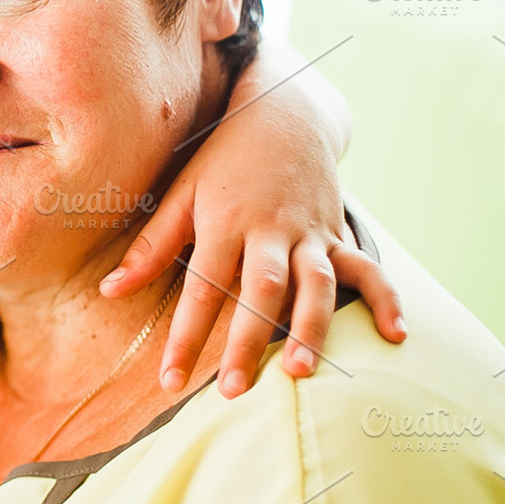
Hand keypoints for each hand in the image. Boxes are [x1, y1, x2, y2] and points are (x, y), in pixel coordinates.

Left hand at [99, 61, 406, 398]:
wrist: (283, 114)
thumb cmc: (222, 160)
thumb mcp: (180, 194)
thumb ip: (151, 247)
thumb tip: (108, 291)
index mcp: (225, 223)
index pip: (200, 289)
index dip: (184, 336)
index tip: (168, 381)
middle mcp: (270, 231)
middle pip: (260, 291)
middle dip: (247, 341)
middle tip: (234, 390)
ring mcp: (310, 233)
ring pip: (316, 284)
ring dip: (310, 328)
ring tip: (299, 372)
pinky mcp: (337, 234)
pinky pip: (366, 270)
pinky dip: (385, 301)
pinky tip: (396, 336)